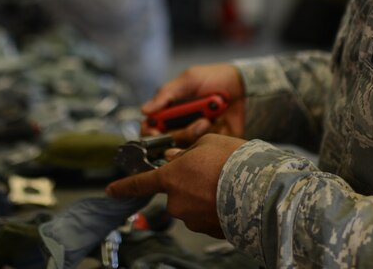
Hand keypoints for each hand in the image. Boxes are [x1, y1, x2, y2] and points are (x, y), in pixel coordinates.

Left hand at [105, 133, 245, 237]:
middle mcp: (176, 201)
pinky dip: (216, 208)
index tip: (110, 191)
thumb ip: (187, 150)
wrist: (261, 189)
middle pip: (176, 192)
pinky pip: (207, 216)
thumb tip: (175, 156)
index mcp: (171, 177)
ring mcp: (192, 219)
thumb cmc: (234, 160)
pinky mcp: (210, 230)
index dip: (123, 187)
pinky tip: (232, 198)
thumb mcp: (208, 142)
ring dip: (204, 196)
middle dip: (188, 183)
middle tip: (212, 172)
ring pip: (193, 204)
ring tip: (227, 183)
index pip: (140, 183)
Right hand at [141, 63, 245, 144]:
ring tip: (209, 119)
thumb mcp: (189, 80)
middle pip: (168, 142)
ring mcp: (196, 135)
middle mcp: (180, 125)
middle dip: (182, 132)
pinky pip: (204, 150)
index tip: (156, 132)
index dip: (151, 133)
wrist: (245, 86)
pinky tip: (219, 123)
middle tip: (199, 121)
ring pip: (185, 147)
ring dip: (197, 133)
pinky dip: (211, 136)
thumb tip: (144, 110)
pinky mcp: (212, 143)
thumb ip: (166, 94)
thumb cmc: (215, 78)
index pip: (151, 128)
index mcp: (170, 110)